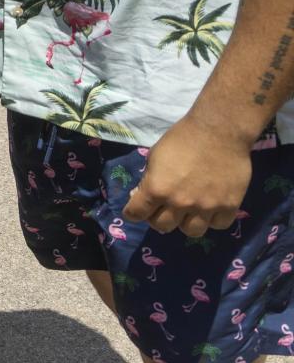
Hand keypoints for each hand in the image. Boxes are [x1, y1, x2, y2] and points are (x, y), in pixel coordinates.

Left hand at [125, 115, 251, 236]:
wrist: (218, 131)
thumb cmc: (182, 138)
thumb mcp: (154, 156)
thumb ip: (149, 180)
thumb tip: (144, 195)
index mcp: (156, 189)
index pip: (135, 214)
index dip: (133, 212)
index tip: (136, 210)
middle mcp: (179, 203)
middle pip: (162, 227)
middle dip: (158, 218)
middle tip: (163, 209)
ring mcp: (206, 207)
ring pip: (191, 232)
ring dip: (186, 222)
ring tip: (188, 211)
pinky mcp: (229, 206)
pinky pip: (218, 225)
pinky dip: (212, 219)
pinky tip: (210, 208)